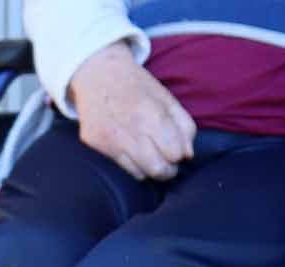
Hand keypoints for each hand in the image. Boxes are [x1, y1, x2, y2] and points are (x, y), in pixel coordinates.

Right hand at [68, 40, 196, 181]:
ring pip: (142, 174)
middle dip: (169, 168)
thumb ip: (184, 125)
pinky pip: (125, 170)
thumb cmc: (136, 85)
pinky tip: (136, 153)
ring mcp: (110, 139)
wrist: (97, 73)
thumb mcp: (166, 98)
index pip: (175, 152)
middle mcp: (130, 129)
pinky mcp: (96, 144)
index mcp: (151, 114)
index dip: (179, 152)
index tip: (176, 147)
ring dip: (152, 169)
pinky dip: (136, 166)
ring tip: (152, 156)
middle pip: (159, 169)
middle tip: (168, 160)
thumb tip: (188, 155)